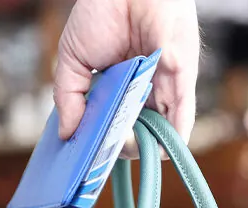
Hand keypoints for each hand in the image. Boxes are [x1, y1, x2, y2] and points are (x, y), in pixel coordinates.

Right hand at [53, 0, 199, 157]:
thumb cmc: (101, 14)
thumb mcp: (73, 60)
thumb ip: (69, 98)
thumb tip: (65, 134)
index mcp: (120, 83)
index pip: (113, 122)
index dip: (101, 140)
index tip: (85, 153)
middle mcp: (144, 88)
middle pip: (136, 131)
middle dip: (118, 148)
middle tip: (100, 153)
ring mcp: (164, 86)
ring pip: (158, 131)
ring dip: (141, 147)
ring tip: (119, 150)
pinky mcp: (181, 80)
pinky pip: (181, 118)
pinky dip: (171, 139)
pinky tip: (153, 151)